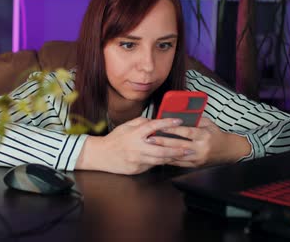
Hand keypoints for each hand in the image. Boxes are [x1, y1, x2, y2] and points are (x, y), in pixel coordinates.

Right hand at [76, 117, 192, 174]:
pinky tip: (170, 161)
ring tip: (184, 155)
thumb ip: (140, 122)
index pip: (154, 126)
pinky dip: (161, 162)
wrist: (101, 156)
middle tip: (188, 147)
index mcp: (134, 134)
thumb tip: (154, 120)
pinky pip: (152, 165)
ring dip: (172, 157)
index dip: (167, 123)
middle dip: (176, 148)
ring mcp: (137, 159)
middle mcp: (137, 147)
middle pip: (161, 148)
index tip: (179, 121)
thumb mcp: (125, 126)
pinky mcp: (137, 169)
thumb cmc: (114, 139)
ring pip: (159, 159)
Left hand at [146, 117, 250, 167]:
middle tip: (150, 138)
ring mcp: (198, 158)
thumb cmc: (216, 134)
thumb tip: (179, 115)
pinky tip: (159, 156)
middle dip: (163, 141)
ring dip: (163, 152)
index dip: (173, 129)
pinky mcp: (195, 165)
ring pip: (178, 155)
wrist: (228, 151)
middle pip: (179, 144)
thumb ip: (195, 120)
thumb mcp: (209, 124)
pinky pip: (180, 163)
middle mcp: (201, 148)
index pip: (187, 132)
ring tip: (151, 148)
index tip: (161, 126)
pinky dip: (169, 159)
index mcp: (204, 136)